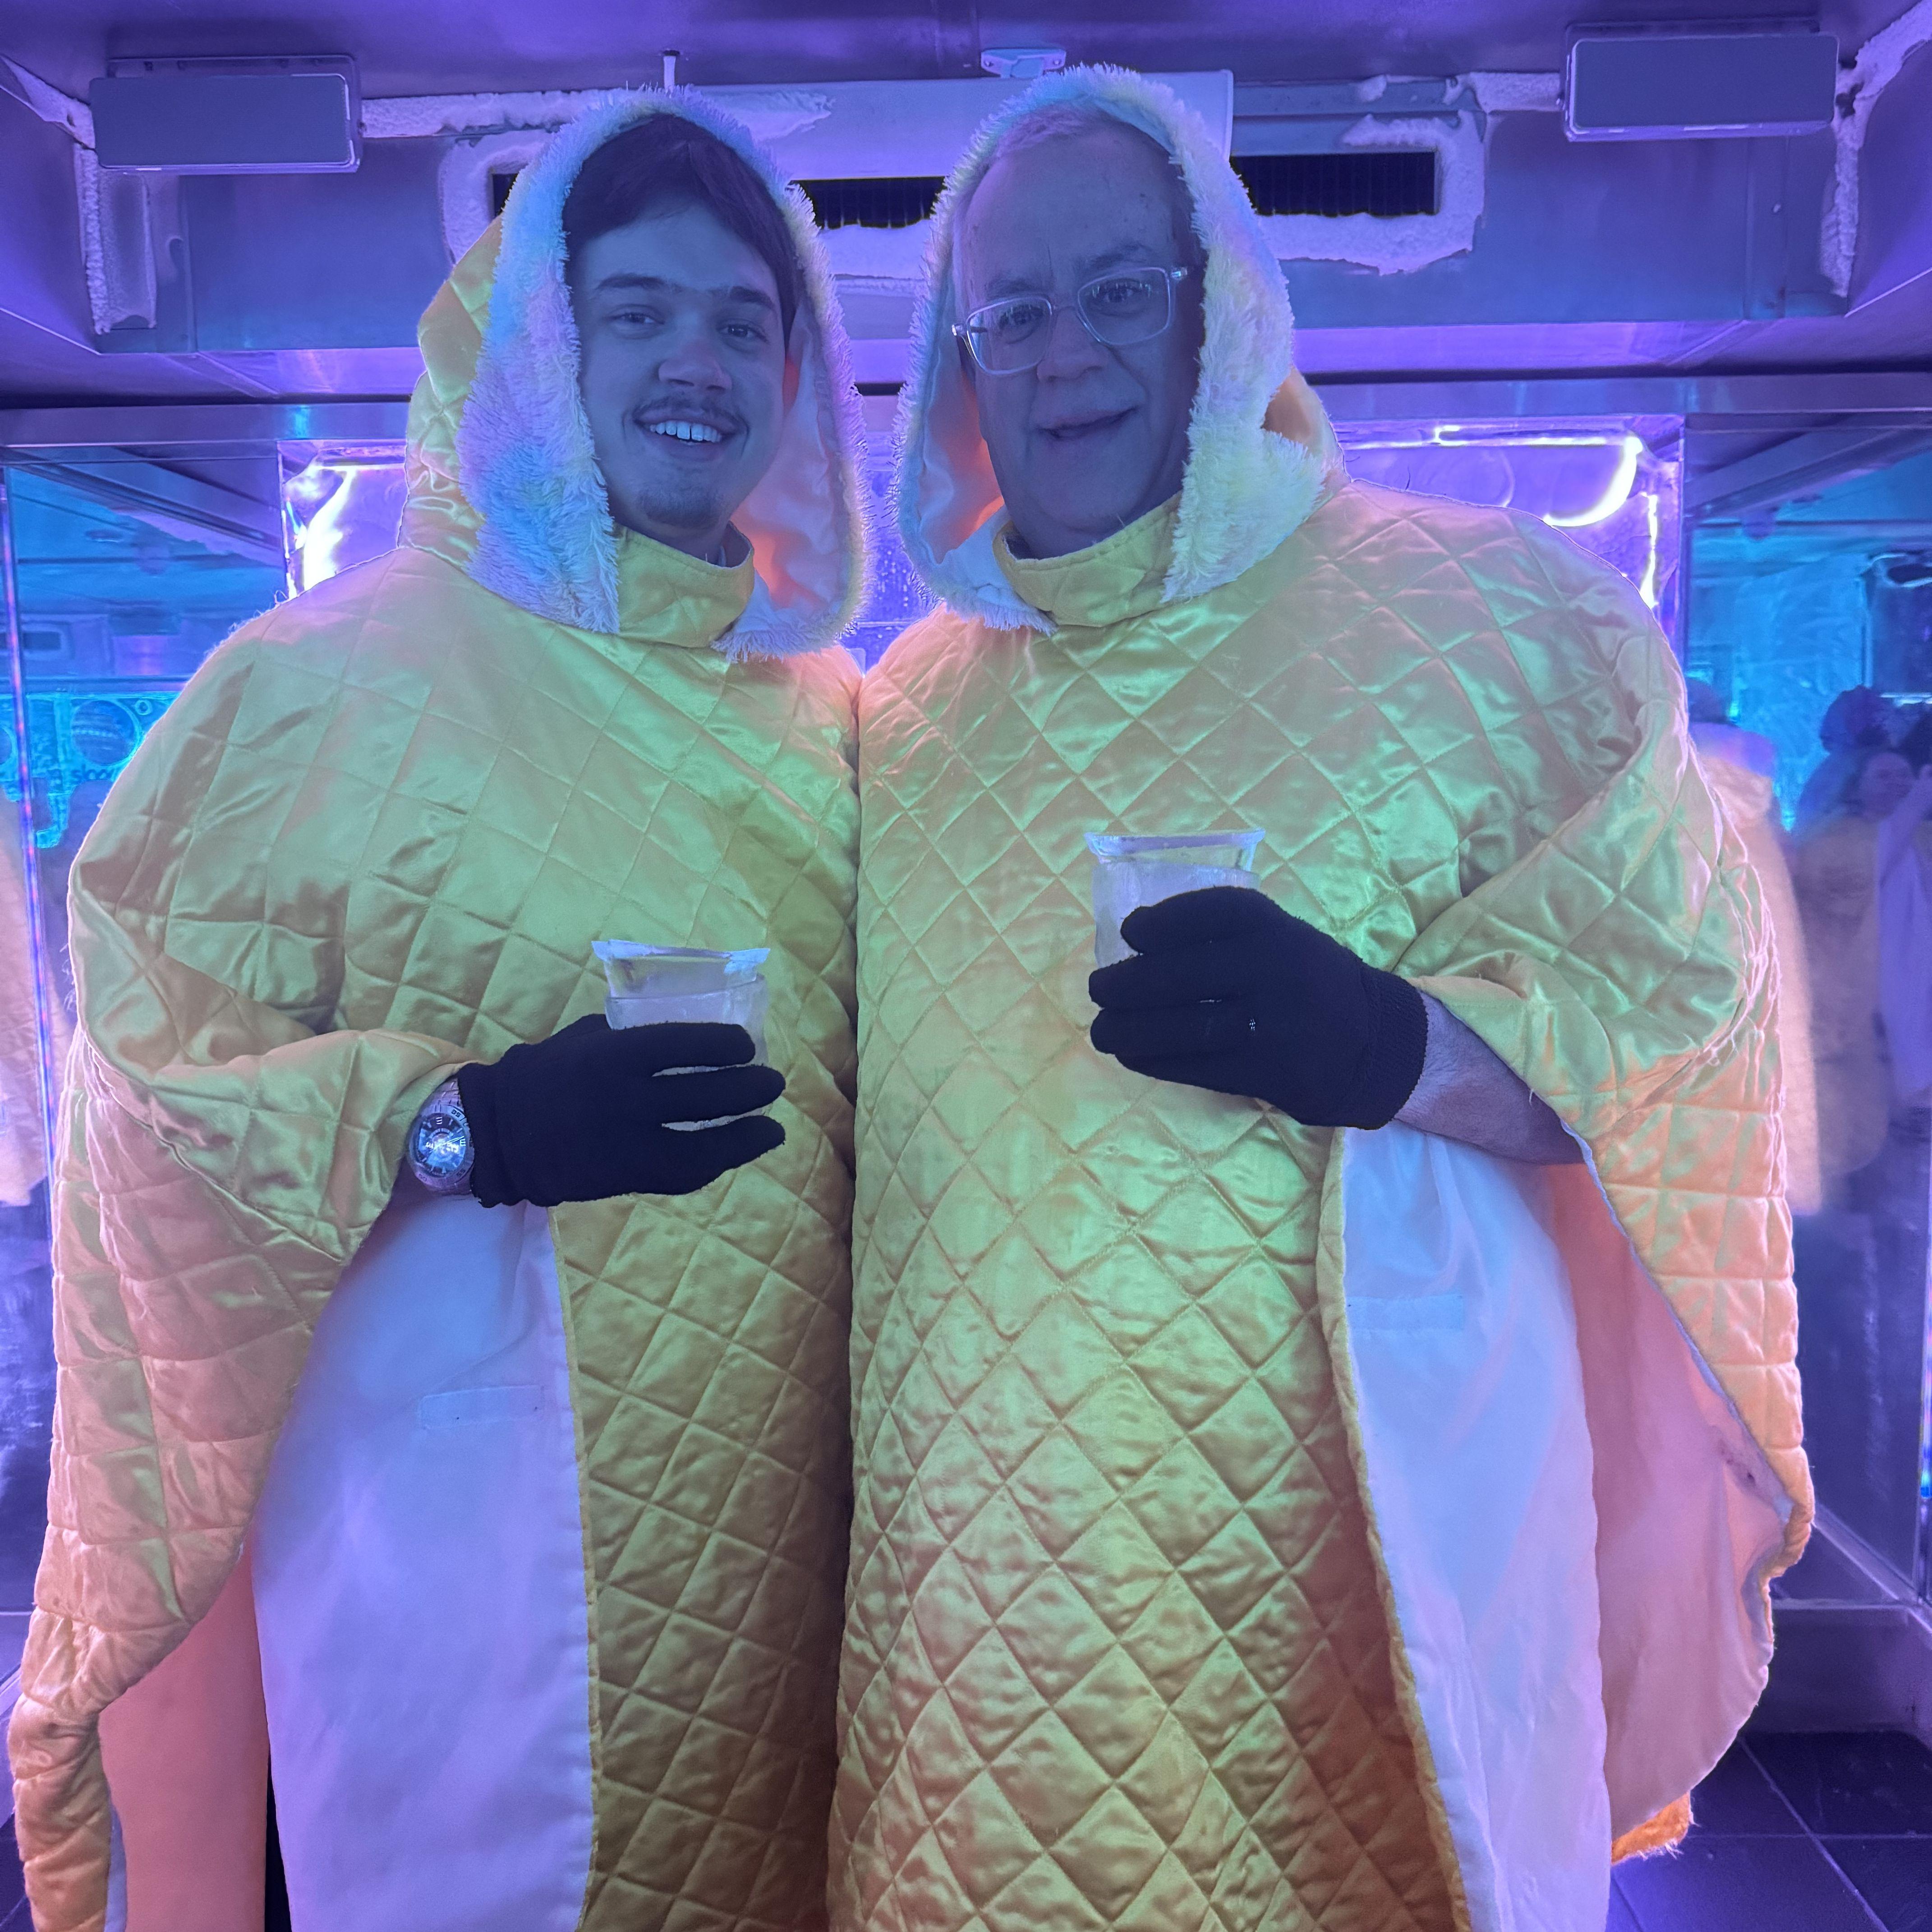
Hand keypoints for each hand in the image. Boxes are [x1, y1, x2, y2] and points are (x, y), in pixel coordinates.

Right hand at [456, 1015, 784, 1206]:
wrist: (497, 1134)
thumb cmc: (543, 1075)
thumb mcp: (584, 1038)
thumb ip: (630, 1034)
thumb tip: (685, 1028)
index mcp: (613, 1057)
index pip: (683, 1046)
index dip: (724, 1045)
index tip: (747, 1045)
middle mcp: (624, 1101)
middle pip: (704, 1096)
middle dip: (748, 1091)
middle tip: (772, 1084)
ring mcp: (626, 1144)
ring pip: (702, 1146)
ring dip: (745, 1138)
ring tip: (772, 1128)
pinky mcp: (623, 1178)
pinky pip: (680, 1175)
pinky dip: (713, 1165)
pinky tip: (735, 1153)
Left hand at [1088, 886, 1427, 1128]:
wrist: (1376, 1043)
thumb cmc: (1310, 982)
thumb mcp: (1283, 939)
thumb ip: (1224, 936)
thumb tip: (1137, 939)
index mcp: (1280, 929)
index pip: (1212, 913)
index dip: (1163, 921)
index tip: (1131, 932)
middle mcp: (1277, 972)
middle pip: (1182, 975)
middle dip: (1128, 984)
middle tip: (1099, 989)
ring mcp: (1274, 1025)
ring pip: (1183, 1027)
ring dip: (1130, 1029)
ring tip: (1103, 1029)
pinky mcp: (1269, 1071)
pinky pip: (1196, 1067)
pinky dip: (1156, 1060)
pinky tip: (1133, 1053)